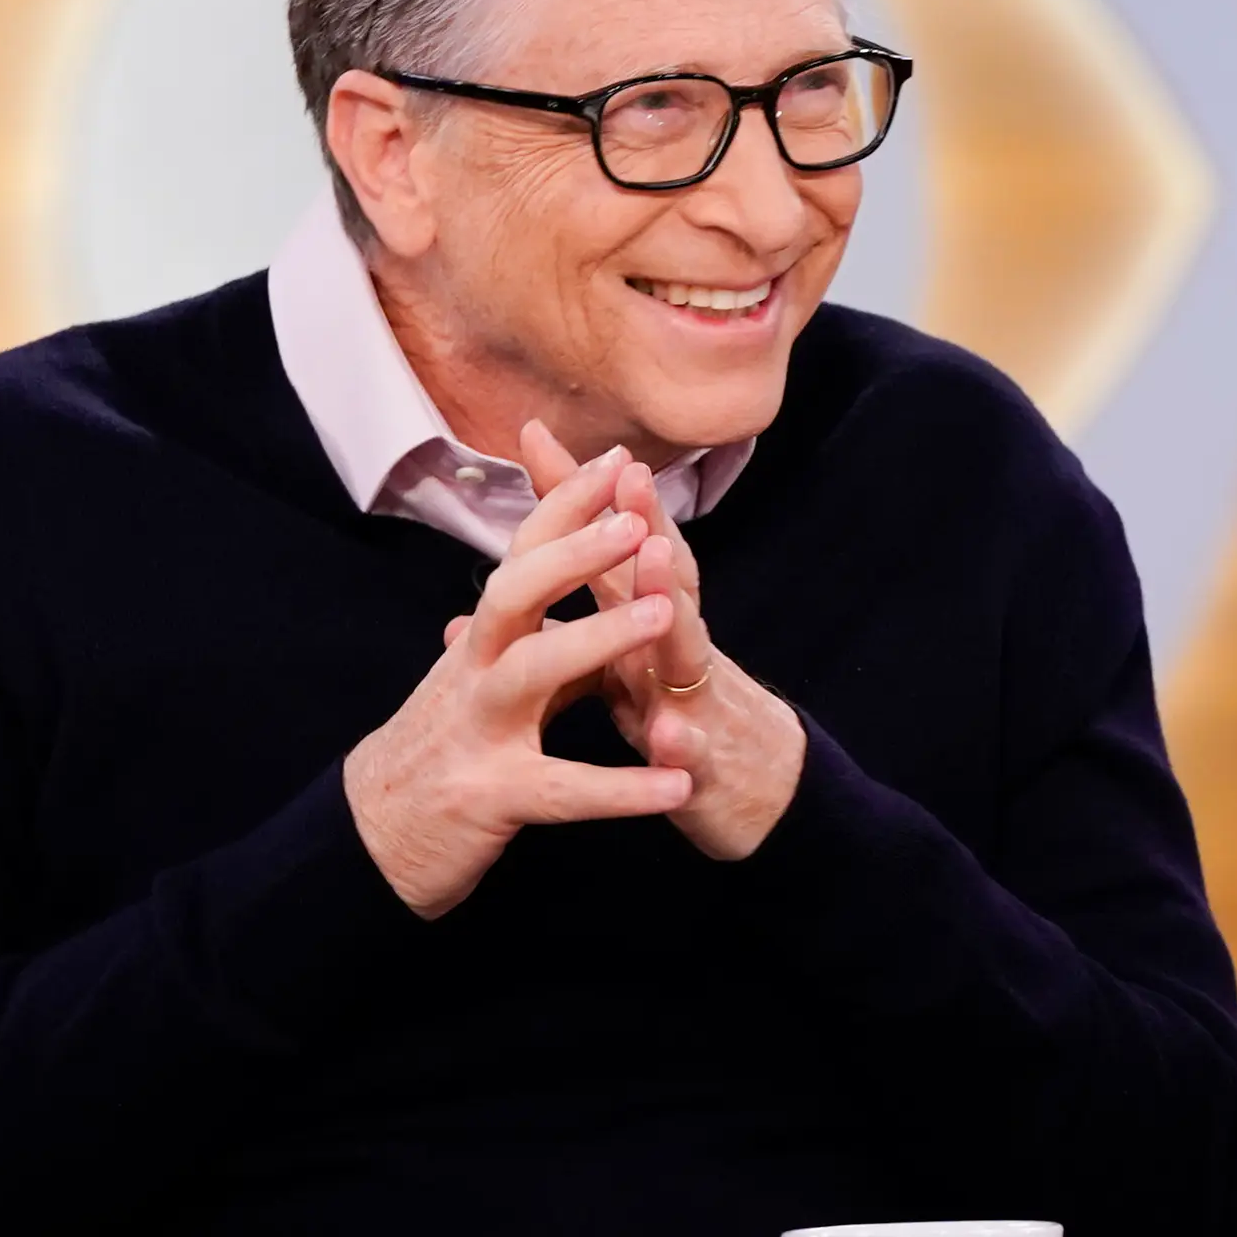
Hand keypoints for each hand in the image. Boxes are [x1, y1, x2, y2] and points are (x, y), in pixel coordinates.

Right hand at [344, 458, 694, 917]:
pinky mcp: (492, 797)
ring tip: (665, 616)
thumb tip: (562, 563)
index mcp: (483, 639)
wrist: (372, 836)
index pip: (523, 556)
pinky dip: (621, 789)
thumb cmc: (444, 746)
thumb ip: (533, 629)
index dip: (566, 506)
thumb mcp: (485, 677)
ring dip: (599, 638)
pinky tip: (675, 789)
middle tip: (635, 520)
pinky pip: (562, 790)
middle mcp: (474, 671)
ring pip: (533, 671)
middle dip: (574, 552)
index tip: (618, 459)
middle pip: (514, 594)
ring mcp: (480, 732)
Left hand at [516, 421, 805, 862]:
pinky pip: (696, 756)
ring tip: (656, 565)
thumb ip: (571, 636)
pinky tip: (670, 737)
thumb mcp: (623, 679)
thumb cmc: (686, 728)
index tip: (534, 434)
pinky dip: (684, 744)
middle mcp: (676, 651)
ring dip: (673, 608)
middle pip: (663, 579)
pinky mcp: (710, 768)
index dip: (579, 496)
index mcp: (646, 629)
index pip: (613, 550)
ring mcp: (699, 703)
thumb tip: (470, 616)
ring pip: (686, 652)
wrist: (767, 802)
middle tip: (626, 471)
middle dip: (646, 524)